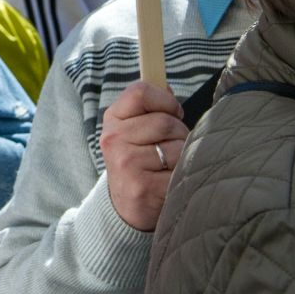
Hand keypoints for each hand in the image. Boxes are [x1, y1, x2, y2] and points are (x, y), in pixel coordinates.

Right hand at [98, 80, 188, 231]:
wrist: (125, 207)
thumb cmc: (137, 162)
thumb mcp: (133, 131)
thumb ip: (149, 108)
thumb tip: (168, 86)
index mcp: (112, 120)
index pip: (141, 92)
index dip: (165, 100)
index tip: (173, 112)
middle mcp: (114, 139)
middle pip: (166, 122)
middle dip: (179, 134)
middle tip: (170, 148)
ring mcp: (126, 163)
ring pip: (177, 147)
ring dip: (182, 158)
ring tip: (169, 167)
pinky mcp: (142, 187)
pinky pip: (179, 172)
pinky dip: (181, 178)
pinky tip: (168, 183)